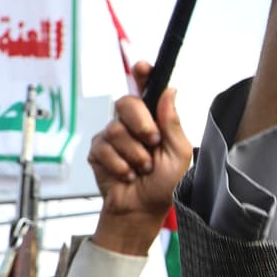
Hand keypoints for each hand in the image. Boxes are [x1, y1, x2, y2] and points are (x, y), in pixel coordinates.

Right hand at [87, 61, 192, 254]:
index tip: (142, 66)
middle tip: (153, 143)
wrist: (142, 210)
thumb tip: (170, 90)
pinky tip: (127, 175)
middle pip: (126, 102)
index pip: (146, 89)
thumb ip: (172, 122)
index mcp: (154, 120)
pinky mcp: (97, 151)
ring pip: (116, 130)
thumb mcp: (178, 154)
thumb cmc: (165, 184)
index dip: (142, 74)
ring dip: (134, 154)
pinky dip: (120, 166)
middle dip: (141, 124)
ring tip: (142, 169)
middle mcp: (132, 123)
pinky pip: (104, 149)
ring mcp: (112, 136)